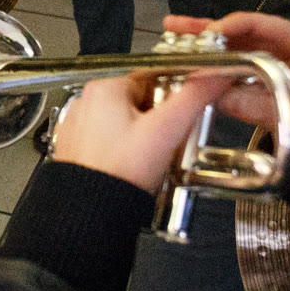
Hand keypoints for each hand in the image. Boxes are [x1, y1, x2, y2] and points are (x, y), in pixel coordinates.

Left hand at [49, 72, 237, 189]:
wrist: (91, 214)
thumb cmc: (121, 173)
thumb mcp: (166, 131)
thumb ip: (193, 98)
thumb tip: (214, 76)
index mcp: (104, 88)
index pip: (151, 79)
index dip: (173, 97)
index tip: (182, 115)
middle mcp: (85, 103)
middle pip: (137, 101)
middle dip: (158, 120)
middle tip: (168, 142)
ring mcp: (78, 127)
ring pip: (123, 123)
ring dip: (142, 137)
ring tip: (151, 158)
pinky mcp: (75, 149)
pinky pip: (107, 141)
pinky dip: (123, 150)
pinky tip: (132, 166)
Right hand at [163, 12, 289, 163]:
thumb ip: (271, 110)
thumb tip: (222, 97)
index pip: (265, 26)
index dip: (233, 27)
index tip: (207, 37)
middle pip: (244, 31)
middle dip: (208, 30)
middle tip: (174, 29)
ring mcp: (280, 59)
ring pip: (238, 45)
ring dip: (207, 42)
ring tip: (172, 37)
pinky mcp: (272, 77)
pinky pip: (241, 66)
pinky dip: (216, 65)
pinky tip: (195, 68)